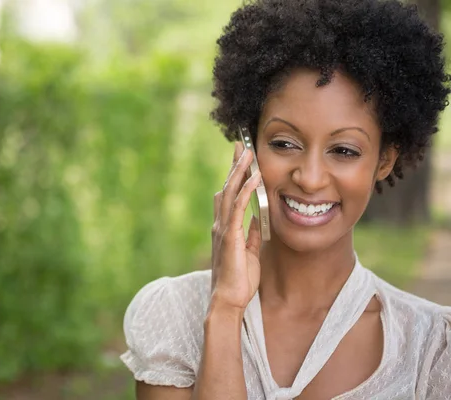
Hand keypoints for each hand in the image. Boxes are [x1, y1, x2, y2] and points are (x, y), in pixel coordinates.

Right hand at [210, 141, 261, 310]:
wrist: (229, 300)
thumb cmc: (238, 280)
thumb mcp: (249, 251)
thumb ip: (251, 234)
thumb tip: (258, 218)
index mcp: (225, 228)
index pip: (229, 195)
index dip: (235, 176)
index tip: (241, 160)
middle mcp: (220, 224)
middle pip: (226, 187)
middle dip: (234, 166)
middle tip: (241, 146)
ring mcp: (223, 229)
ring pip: (230, 193)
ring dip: (239, 172)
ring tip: (247, 153)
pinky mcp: (230, 236)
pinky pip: (237, 208)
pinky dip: (245, 191)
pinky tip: (253, 178)